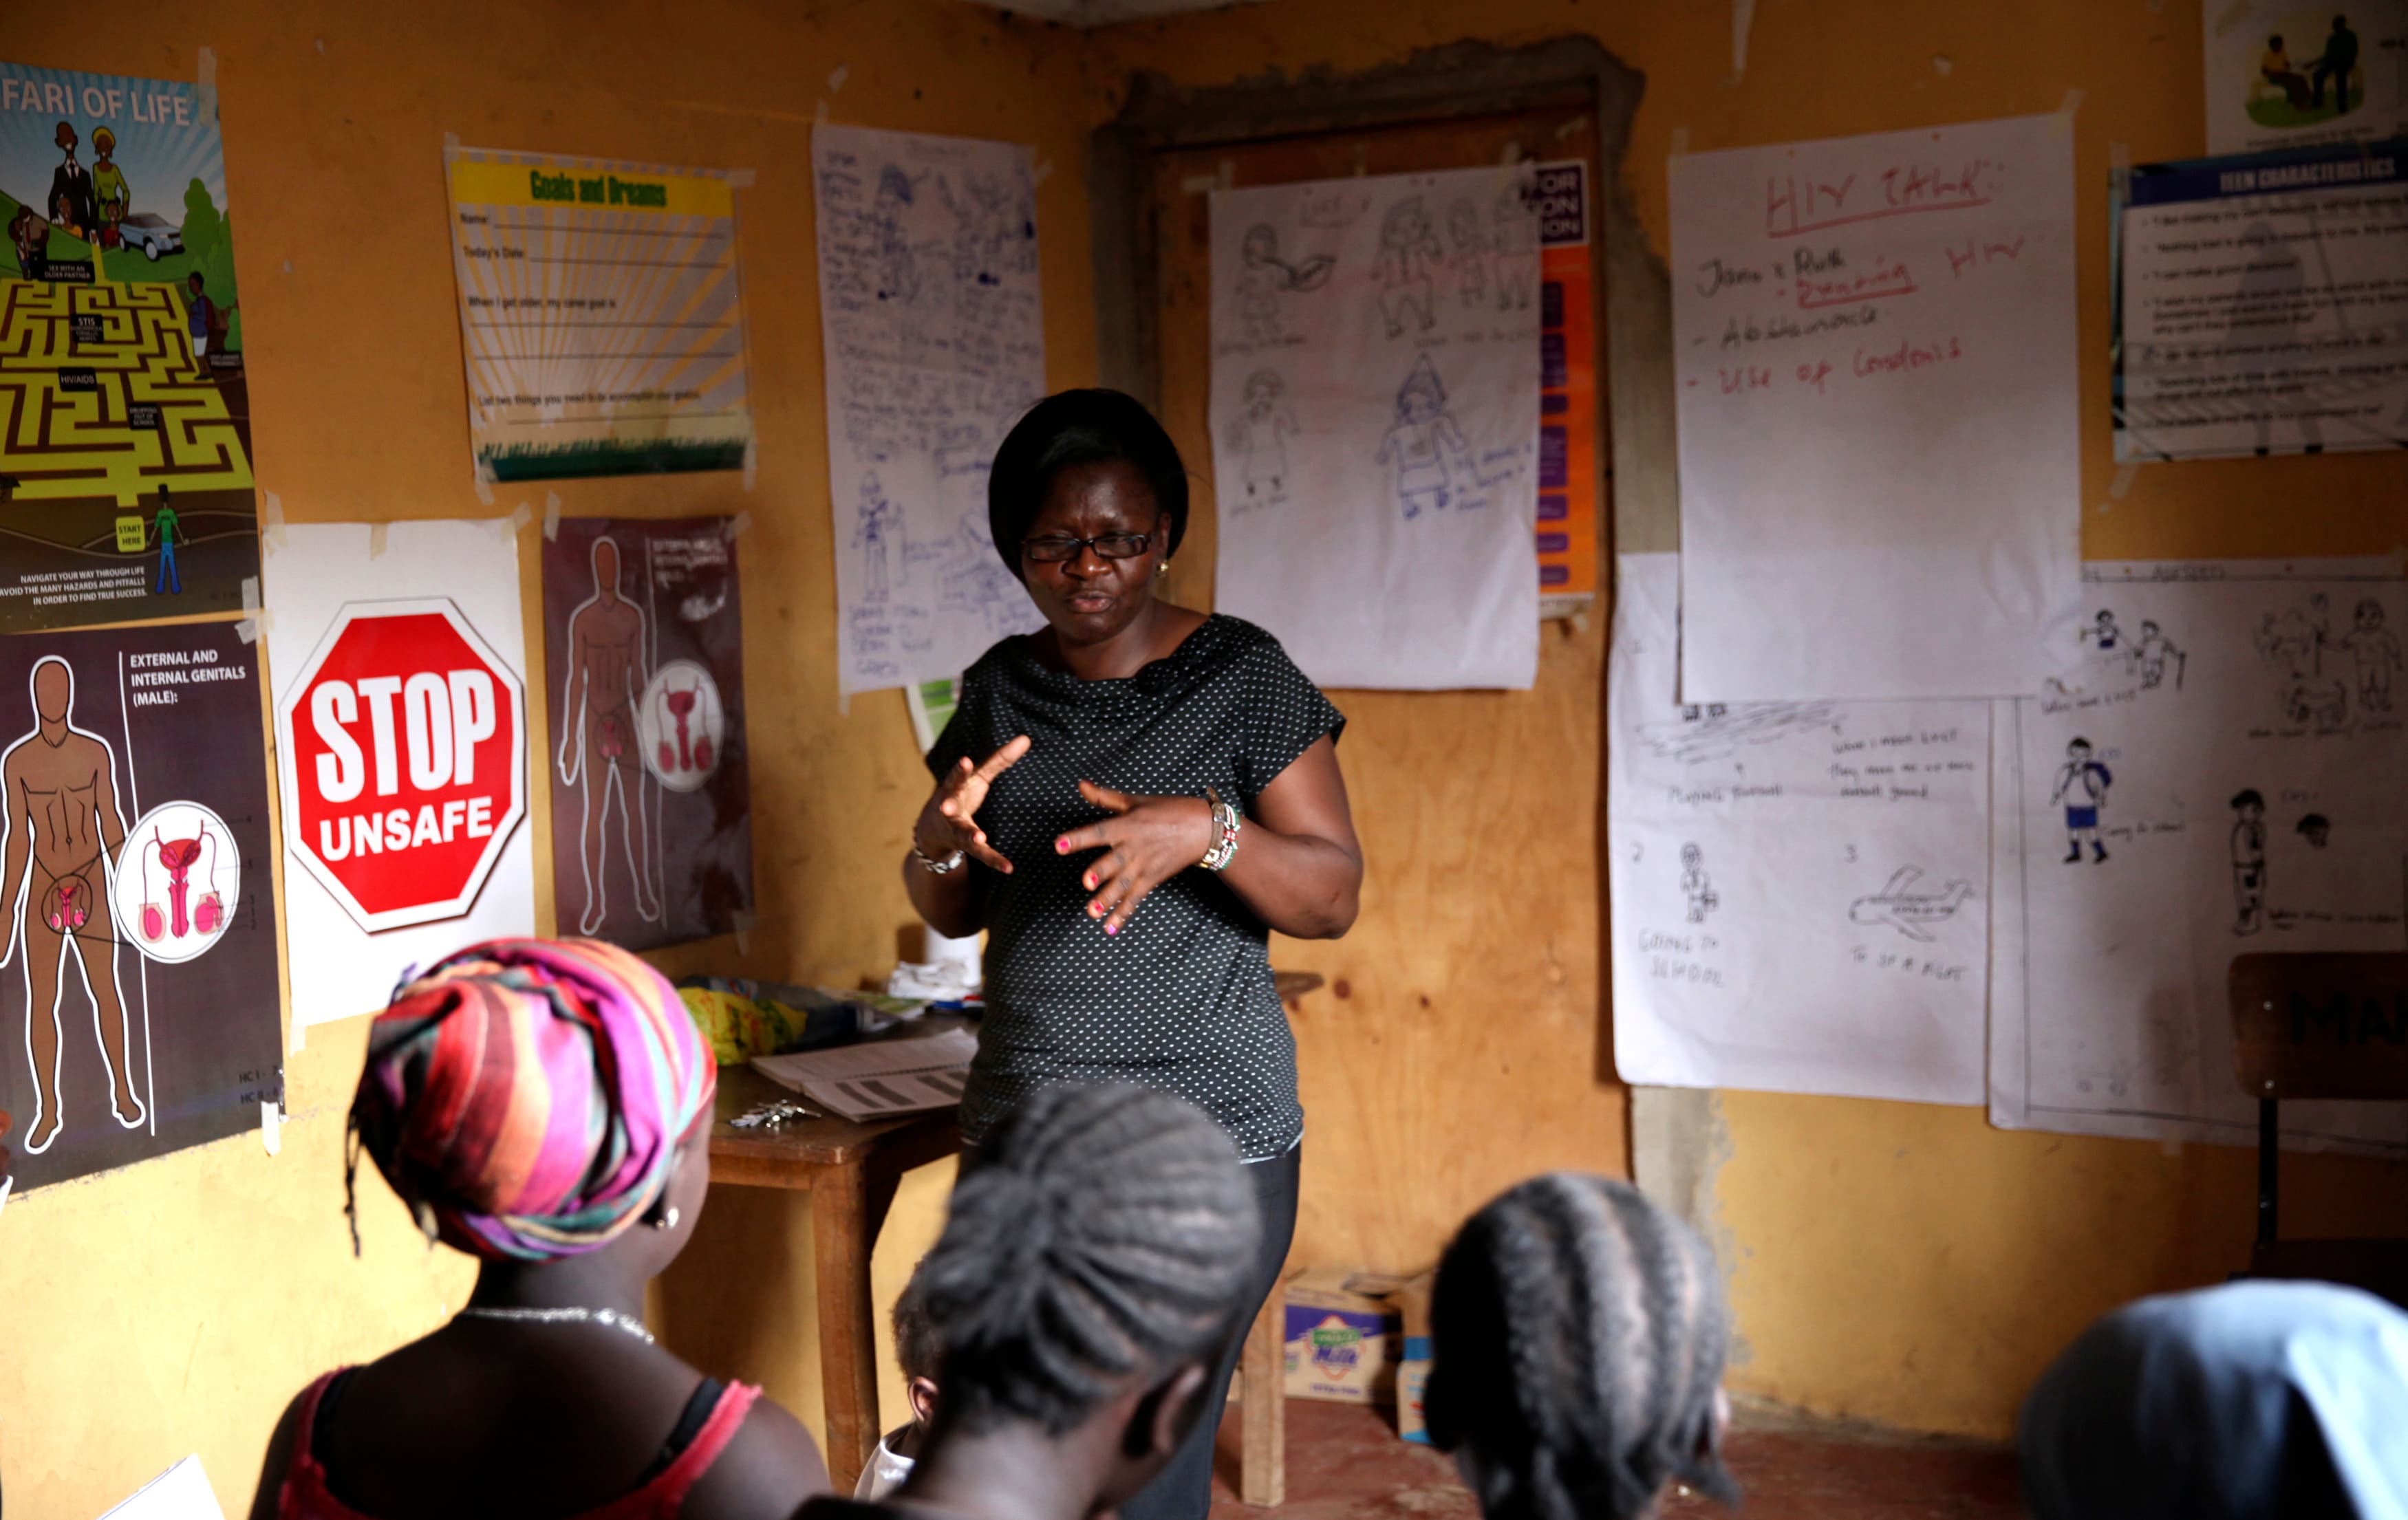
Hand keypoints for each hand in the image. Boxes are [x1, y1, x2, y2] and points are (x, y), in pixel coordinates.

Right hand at [917, 736, 1029, 873]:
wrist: (933, 830)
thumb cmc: (961, 795)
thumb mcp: (979, 777)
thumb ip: (1000, 759)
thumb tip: (1026, 738)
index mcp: (954, 789)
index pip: (956, 777)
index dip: (959, 770)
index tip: (964, 761)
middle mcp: (950, 809)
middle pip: (949, 806)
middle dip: (948, 806)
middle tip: (946, 807)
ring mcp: (956, 829)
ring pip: (963, 834)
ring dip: (971, 836)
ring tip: (980, 838)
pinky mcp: (966, 846)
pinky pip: (982, 854)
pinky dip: (995, 861)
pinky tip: (1009, 867)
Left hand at [1056, 781, 1215, 933]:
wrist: (1201, 829)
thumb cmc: (1166, 810)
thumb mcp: (1134, 801)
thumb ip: (1103, 797)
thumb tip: (1080, 785)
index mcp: (1126, 825)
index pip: (1099, 832)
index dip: (1079, 839)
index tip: (1059, 846)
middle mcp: (1133, 847)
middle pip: (1114, 862)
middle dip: (1101, 873)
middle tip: (1087, 883)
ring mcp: (1143, 866)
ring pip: (1123, 885)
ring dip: (1108, 899)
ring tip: (1092, 912)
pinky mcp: (1151, 879)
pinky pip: (1135, 899)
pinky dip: (1123, 914)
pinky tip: (1109, 927)